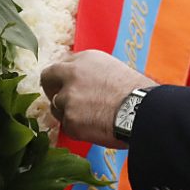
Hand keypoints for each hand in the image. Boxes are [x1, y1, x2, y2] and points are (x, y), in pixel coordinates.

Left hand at [39, 50, 154, 147]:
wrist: (141, 111)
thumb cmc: (136, 93)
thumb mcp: (114, 69)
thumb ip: (92, 73)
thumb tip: (86, 82)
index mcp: (85, 59)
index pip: (62, 65)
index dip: (65, 77)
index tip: (68, 85)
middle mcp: (72, 75)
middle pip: (48, 78)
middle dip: (52, 89)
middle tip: (62, 99)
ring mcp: (68, 98)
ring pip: (57, 106)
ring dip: (68, 112)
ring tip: (90, 117)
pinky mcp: (70, 120)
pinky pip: (67, 126)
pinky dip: (78, 129)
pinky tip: (95, 128)